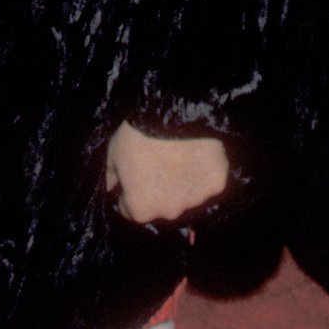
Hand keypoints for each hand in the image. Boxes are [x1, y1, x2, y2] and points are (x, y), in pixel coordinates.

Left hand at [104, 121, 229, 224]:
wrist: (173, 114)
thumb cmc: (138, 135)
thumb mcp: (114, 152)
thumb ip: (111, 176)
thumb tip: (111, 188)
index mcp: (141, 209)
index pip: (130, 209)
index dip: (130, 191)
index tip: (135, 173)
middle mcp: (169, 213)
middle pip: (162, 205)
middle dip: (159, 190)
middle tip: (160, 162)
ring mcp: (196, 201)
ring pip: (187, 195)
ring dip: (183, 183)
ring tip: (181, 156)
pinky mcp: (216, 185)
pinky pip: (208, 182)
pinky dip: (204, 171)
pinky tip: (199, 153)